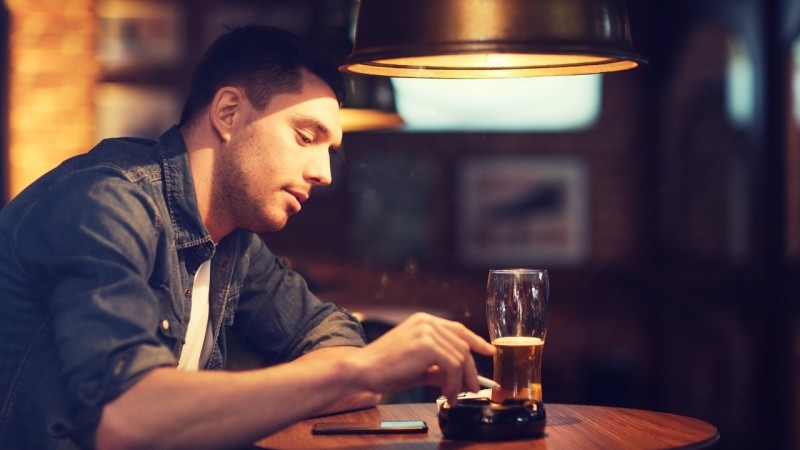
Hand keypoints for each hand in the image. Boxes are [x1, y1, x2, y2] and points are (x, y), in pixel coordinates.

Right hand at [348, 312, 494, 404]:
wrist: (363, 370)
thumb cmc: (385, 369)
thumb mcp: (418, 367)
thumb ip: (438, 369)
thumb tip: (457, 378)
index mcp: (424, 321)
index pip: (458, 329)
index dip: (476, 341)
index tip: (488, 352)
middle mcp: (427, 321)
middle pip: (463, 345)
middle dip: (470, 371)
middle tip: (471, 389)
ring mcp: (427, 331)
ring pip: (460, 357)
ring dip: (460, 381)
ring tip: (452, 396)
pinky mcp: (426, 344)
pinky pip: (452, 365)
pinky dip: (453, 383)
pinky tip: (446, 393)